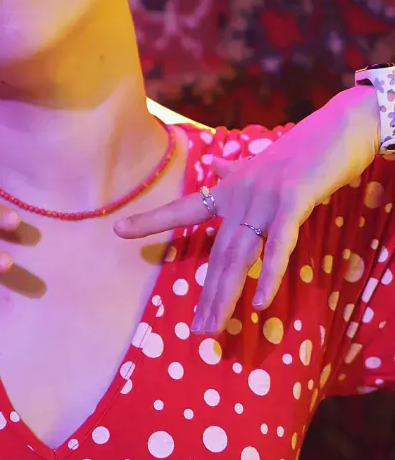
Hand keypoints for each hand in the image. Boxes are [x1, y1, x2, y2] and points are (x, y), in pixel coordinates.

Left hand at [113, 86, 381, 336]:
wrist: (340, 129)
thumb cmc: (303, 151)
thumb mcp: (262, 162)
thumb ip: (233, 171)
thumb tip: (212, 163)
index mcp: (231, 189)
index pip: (184, 209)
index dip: (152, 221)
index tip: (118, 230)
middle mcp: (241, 195)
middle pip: (217, 252)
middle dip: (206, 293)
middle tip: (196, 330)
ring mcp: (265, 198)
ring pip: (240, 254)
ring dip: (227, 293)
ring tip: (214, 327)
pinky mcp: (293, 201)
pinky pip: (278, 244)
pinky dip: (269, 273)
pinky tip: (260, 302)